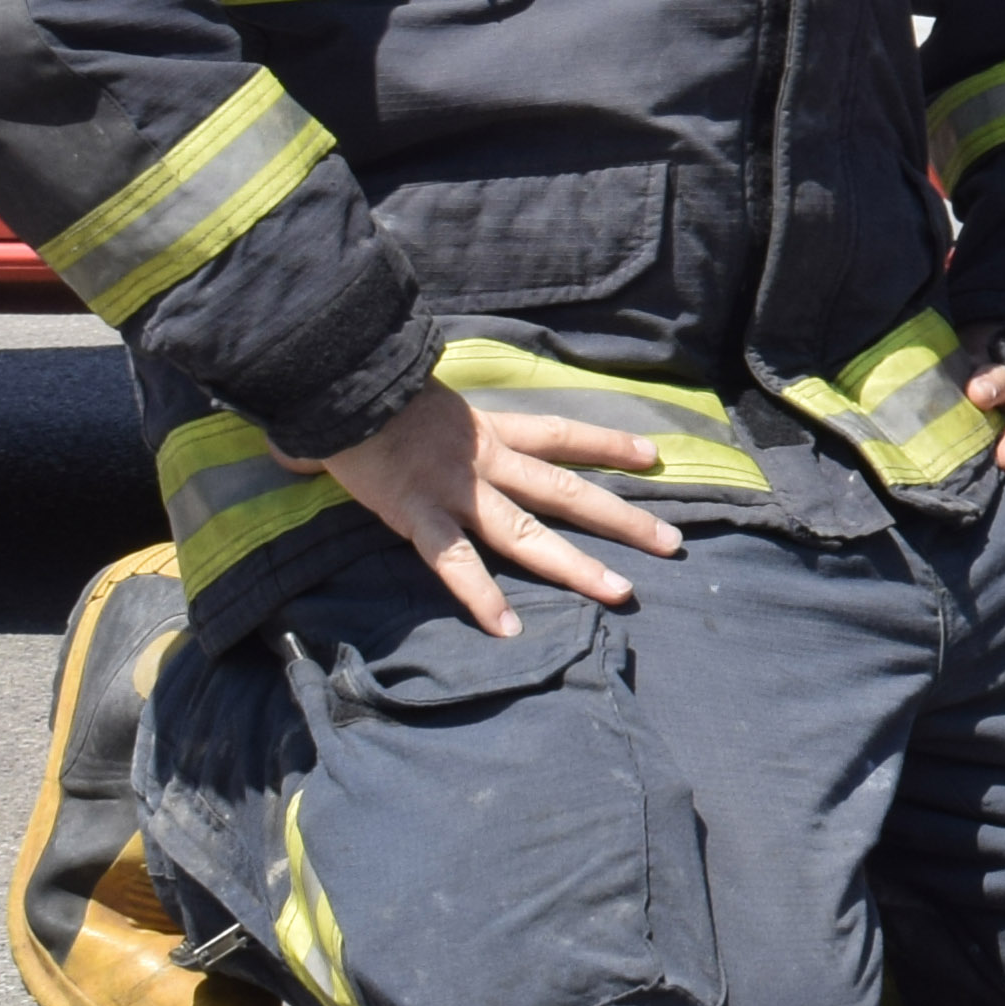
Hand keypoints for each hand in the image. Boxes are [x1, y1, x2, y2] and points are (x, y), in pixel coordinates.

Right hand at [292, 381, 684, 640]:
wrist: (332, 376)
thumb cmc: (361, 384)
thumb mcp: (407, 392)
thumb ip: (403, 414)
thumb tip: (360, 427)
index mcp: (485, 427)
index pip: (560, 433)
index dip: (607, 444)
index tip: (654, 455)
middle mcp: (483, 460)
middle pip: (566, 490)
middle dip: (622, 518)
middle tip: (672, 542)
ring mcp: (454, 491)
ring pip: (528, 533)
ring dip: (577, 565)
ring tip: (621, 592)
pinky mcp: (415, 514)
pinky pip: (453, 563)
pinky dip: (480, 597)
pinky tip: (508, 629)